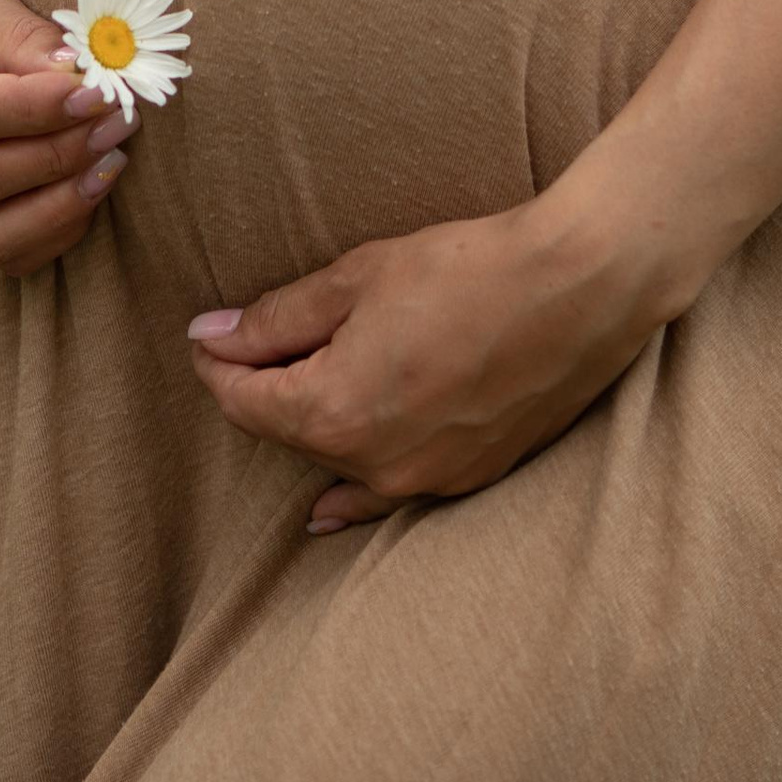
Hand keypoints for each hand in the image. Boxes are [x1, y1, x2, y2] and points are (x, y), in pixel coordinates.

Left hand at [185, 196, 679, 528]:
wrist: (575, 290)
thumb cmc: (465, 271)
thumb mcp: (355, 279)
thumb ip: (277, 319)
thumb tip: (213, 337)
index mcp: (334, 413)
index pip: (245, 401)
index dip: (217, 364)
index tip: (206, 334)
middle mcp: (373, 464)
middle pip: (286, 431)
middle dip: (259, 387)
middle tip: (243, 340)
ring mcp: (424, 480)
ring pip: (335, 458)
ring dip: (307, 421)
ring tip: (286, 384)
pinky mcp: (467, 478)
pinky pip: (388, 494)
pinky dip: (350, 496)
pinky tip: (325, 510)